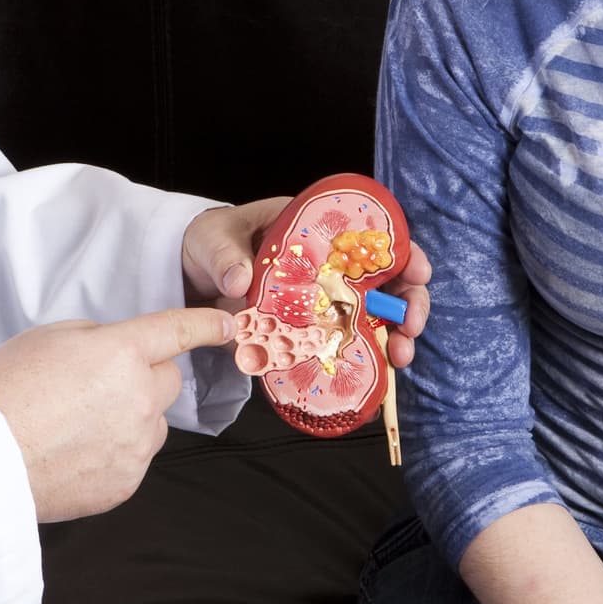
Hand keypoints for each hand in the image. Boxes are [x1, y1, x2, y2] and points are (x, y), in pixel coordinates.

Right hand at [0, 306, 233, 522]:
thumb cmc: (8, 391)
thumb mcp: (48, 337)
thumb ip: (95, 336)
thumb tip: (115, 347)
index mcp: (122, 352)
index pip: (177, 331)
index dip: (205, 324)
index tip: (226, 323)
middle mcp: (140, 397)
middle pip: (168, 379)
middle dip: (146, 375)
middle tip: (99, 384)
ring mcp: (137, 444)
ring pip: (153, 421)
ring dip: (133, 416)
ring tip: (80, 424)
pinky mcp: (127, 481)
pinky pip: (135, 457)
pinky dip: (116, 451)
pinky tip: (77, 450)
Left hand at [182, 197, 433, 369]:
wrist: (186, 273)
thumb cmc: (208, 242)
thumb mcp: (213, 240)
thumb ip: (226, 257)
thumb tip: (241, 281)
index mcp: (313, 229)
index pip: (370, 235)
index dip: (401, 252)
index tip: (415, 272)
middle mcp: (326, 264)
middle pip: (384, 280)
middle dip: (408, 303)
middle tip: (411, 328)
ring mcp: (319, 299)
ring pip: (371, 315)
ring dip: (393, 335)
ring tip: (399, 357)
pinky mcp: (306, 330)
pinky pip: (339, 344)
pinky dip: (361, 358)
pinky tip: (374, 374)